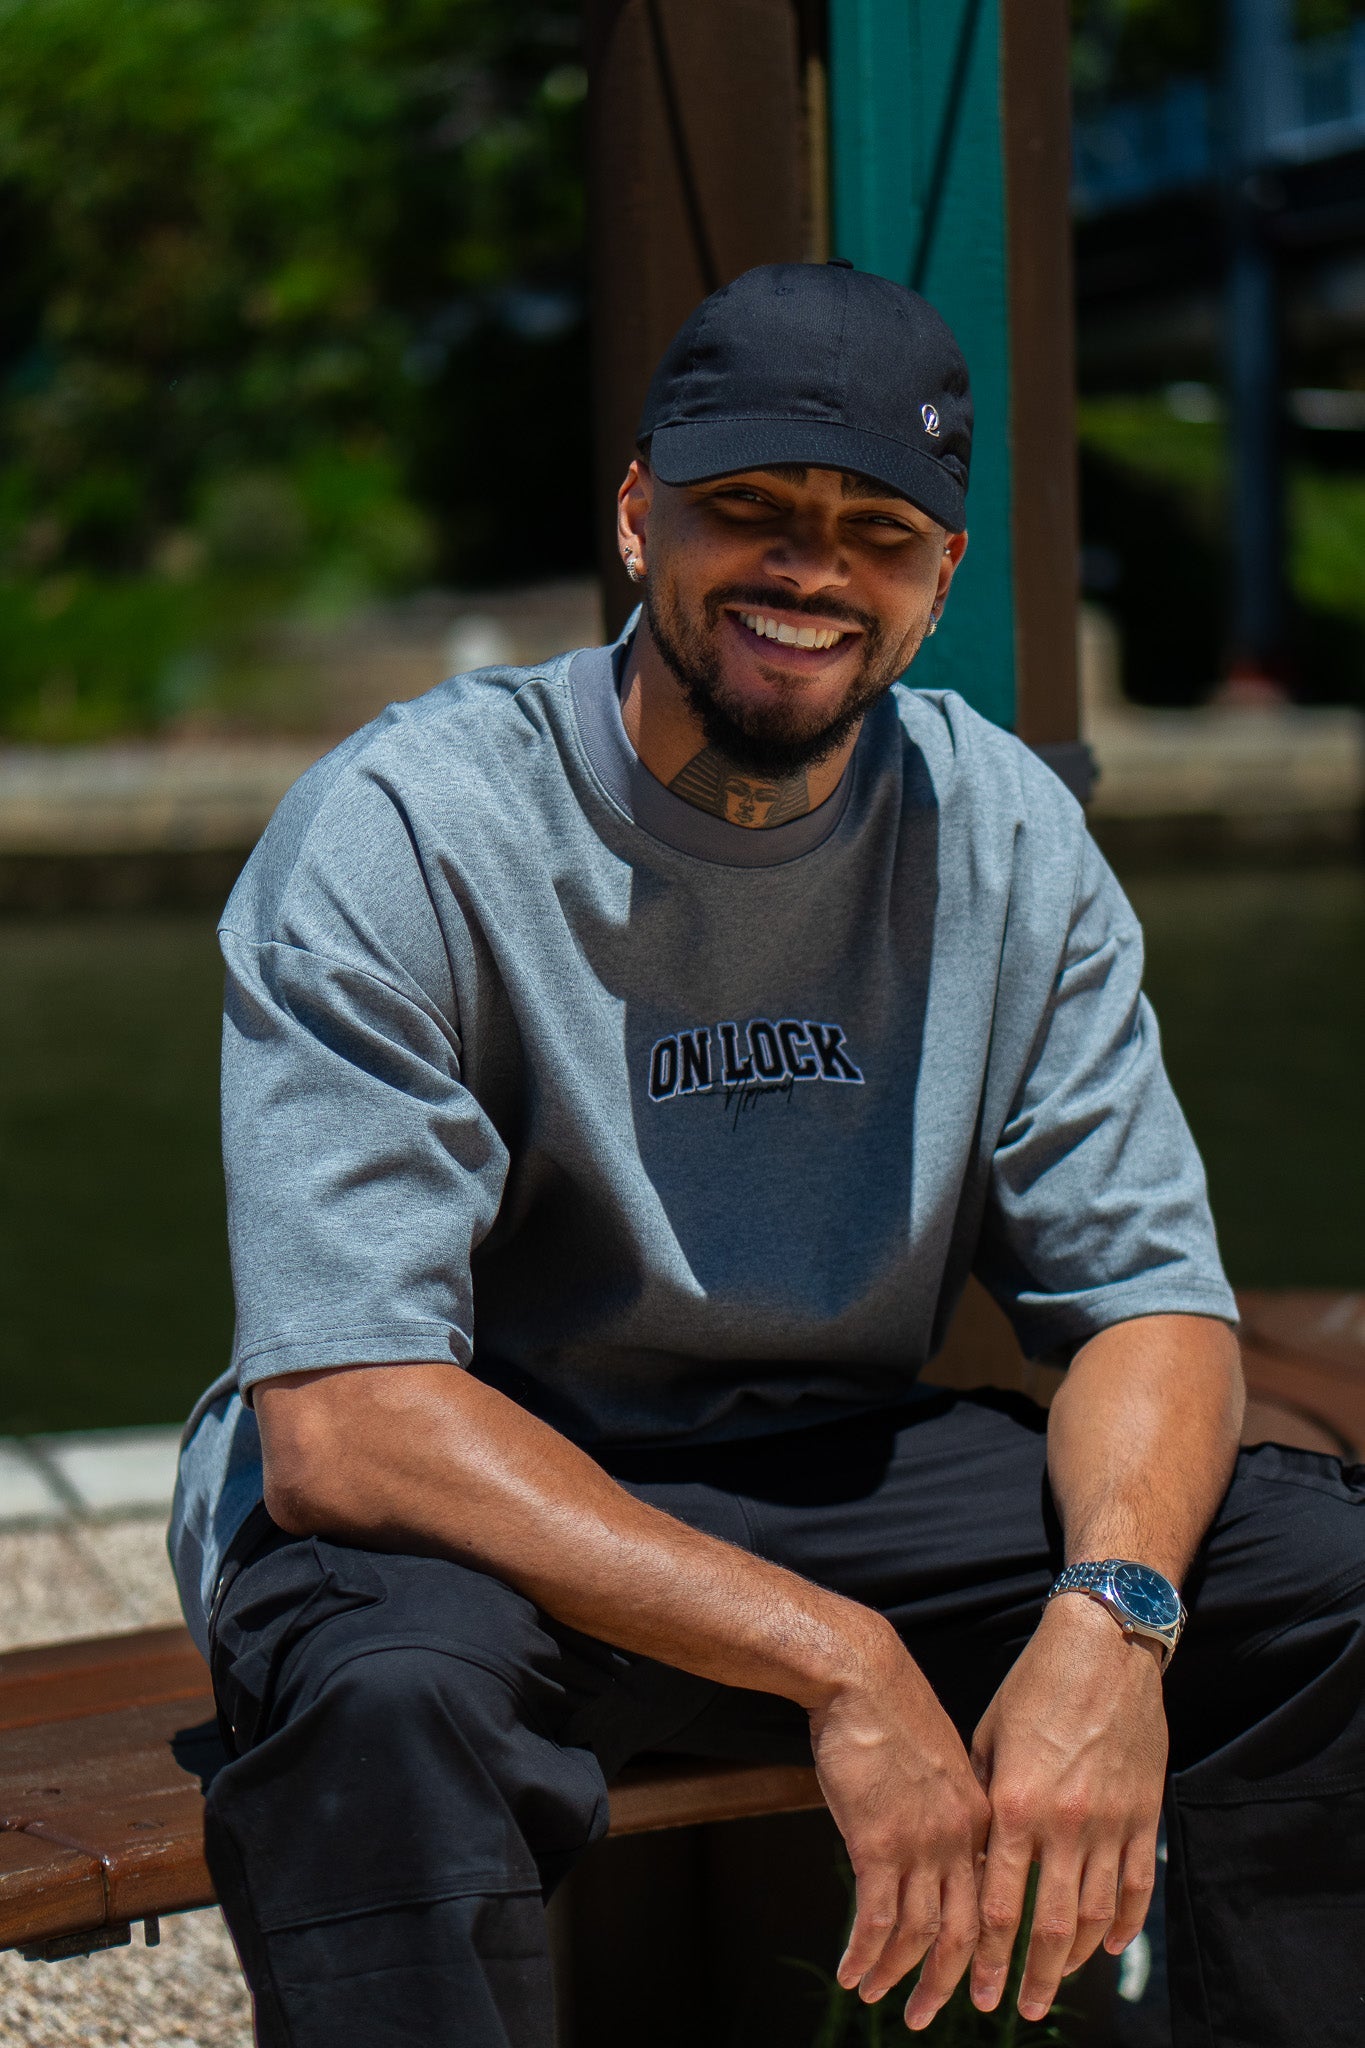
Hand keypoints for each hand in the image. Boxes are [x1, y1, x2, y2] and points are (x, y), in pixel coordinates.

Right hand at [809, 1621, 991, 2030]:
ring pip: (918, 1934)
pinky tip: (849, 1972)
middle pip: (962, 1933)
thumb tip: (941, 1841)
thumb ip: (949, 1804)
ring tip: (875, 1997)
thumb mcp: (940, 1758)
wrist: (860, 1676)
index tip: (970, 1979)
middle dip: (944, 1983)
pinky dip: (864, 1953)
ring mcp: (921, 1843)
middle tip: (927, 2017)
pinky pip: (876, 1918)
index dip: (980, 1947)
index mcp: (980, 1817)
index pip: (989, 1900)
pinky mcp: (878, 1842)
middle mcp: (959, 1838)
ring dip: (897, 1975)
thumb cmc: (892, 1709)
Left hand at [968, 1594, 1167, 2022]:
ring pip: (1096, 1915)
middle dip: (1032, 1975)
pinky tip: (1107, 1947)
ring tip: (1055, 1983)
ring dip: (1073, 1959)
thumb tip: (966, 1853)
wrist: (1101, 1645)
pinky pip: (1137, 1885)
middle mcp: (1064, 1823)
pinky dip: (1124, 1924)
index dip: (988, 1955)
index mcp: (1016, 1804)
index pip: (1000, 1903)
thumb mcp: (989, 1736)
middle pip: (1050, 1925)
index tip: (979, 1992)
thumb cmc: (1034, 1686)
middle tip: (1020, 2009)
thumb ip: (982, 1799)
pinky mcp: (1145, 1812)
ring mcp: (1110, 1821)